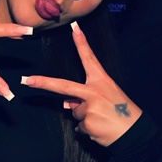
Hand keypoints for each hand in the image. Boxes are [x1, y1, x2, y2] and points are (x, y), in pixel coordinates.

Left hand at [21, 21, 140, 146]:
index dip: (82, 42)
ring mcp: (90, 108)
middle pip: (64, 86)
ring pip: (75, 112)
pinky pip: (79, 126)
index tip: (74, 28)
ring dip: (84, 117)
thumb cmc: (123, 113)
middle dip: (43, 83)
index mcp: (102, 81)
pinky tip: (101, 129)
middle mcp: (94, 92)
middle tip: (27, 80)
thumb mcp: (107, 98)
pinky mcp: (88, 123)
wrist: (134, 133)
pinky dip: (87, 129)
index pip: (89, 58)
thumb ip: (86, 98)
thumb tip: (65, 104)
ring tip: (102, 120)